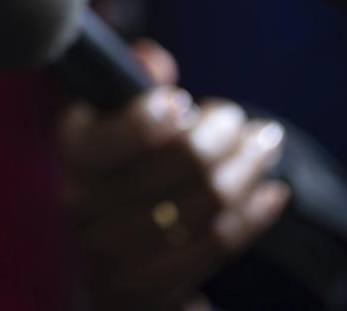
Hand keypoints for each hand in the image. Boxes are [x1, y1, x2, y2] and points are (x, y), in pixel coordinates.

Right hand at [59, 40, 290, 310]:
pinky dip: (254, 215)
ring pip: (207, 202)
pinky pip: (218, 243)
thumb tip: (155, 62)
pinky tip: (272, 193)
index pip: (116, 136)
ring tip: (267, 147)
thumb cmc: (120, 171)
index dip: (155, 117)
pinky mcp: (150, 285)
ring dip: (249, 169)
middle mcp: (85, 203)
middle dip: (227, 136)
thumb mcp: (112, 120)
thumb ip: (129, 79)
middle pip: (181, 164)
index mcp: (74, 153)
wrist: (112, 264)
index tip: (187, 102)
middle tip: (252, 125)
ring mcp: (115, 251)